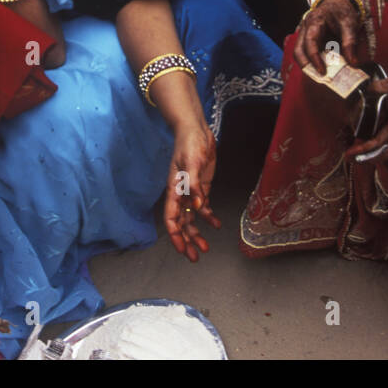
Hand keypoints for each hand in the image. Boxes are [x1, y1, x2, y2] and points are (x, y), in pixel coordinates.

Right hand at [162, 123, 218, 261]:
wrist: (196, 131)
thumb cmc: (189, 144)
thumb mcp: (192, 163)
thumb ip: (194, 185)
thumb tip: (198, 206)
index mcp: (174, 190)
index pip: (171, 218)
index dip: (175, 236)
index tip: (182, 250)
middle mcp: (181, 194)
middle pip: (182, 223)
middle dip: (187, 241)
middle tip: (196, 257)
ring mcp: (191, 191)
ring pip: (192, 218)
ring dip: (197, 233)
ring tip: (206, 248)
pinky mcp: (201, 187)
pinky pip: (203, 207)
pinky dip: (209, 217)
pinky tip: (216, 225)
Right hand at [295, 0, 364, 73]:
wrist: (336, 2)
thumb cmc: (342, 12)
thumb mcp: (350, 23)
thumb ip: (350, 43)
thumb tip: (353, 63)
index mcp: (315, 21)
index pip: (310, 42)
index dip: (315, 58)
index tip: (323, 71)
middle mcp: (305, 27)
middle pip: (298, 50)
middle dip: (306, 66)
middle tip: (318, 78)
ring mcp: (303, 33)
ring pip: (299, 52)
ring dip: (308, 65)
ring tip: (320, 76)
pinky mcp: (306, 39)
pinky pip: (304, 52)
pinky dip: (311, 62)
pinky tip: (321, 69)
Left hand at [345, 69, 387, 162]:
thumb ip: (381, 86)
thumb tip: (365, 91)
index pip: (379, 142)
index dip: (362, 149)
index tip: (349, 154)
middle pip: (385, 153)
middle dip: (368, 157)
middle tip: (350, 156)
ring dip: (372, 149)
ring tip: (355, 146)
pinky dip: (378, 139)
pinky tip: (368, 130)